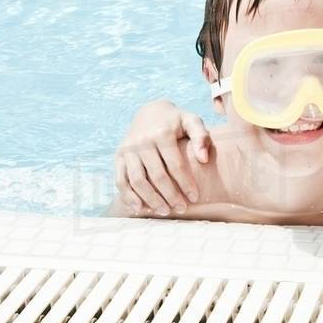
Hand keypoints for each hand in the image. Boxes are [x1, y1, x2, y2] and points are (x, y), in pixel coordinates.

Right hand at [113, 99, 211, 215]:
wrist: (150, 112)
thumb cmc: (175, 121)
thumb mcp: (192, 121)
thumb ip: (201, 136)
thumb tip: (204, 160)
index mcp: (162, 133)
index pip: (175, 164)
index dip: (185, 184)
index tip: (195, 198)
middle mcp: (142, 142)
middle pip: (157, 176)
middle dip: (170, 196)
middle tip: (181, 208)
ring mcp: (128, 150)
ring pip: (138, 181)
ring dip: (151, 200)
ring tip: (165, 211)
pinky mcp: (118, 156)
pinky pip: (120, 180)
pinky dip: (128, 197)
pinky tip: (140, 208)